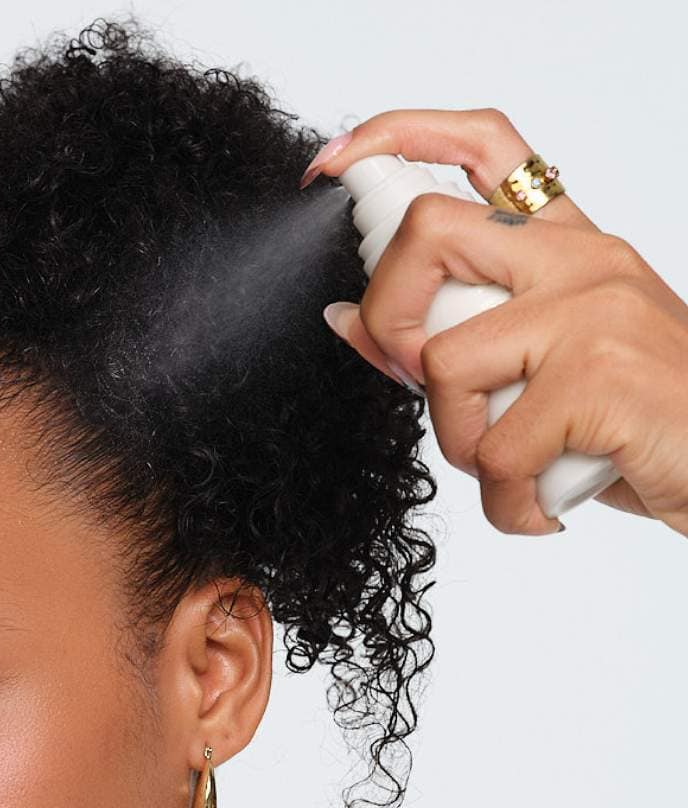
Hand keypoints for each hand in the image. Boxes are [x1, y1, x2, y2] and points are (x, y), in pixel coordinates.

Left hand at [302, 107, 687, 538]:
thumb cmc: (636, 426)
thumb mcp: (539, 374)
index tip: (336, 162)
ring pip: (443, 361)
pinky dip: (503, 501)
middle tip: (410, 377)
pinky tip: (538, 506)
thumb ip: (452, 340)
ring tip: (510, 469)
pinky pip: (493, 449)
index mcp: (566, 245)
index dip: (399, 137)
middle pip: (430, 232)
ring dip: (457, 441)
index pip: (484, 145)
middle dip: (385, 315)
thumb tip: (345, 317)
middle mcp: (581, 259)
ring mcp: (594, 309)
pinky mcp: (601, 374)